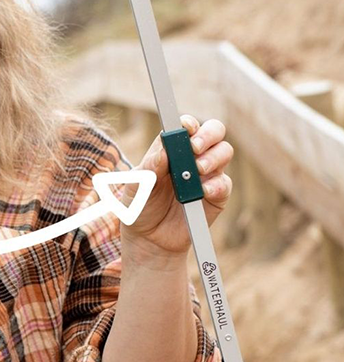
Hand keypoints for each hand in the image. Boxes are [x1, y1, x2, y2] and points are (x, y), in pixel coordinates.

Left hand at [119, 114, 233, 259]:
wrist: (149, 239)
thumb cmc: (139, 207)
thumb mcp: (136, 187)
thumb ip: (149, 169)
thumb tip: (163, 151)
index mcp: (170, 149)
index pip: (185, 127)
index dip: (188, 123)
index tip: (185, 128)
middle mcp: (191, 157)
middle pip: (213, 132)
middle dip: (208, 135)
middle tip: (194, 148)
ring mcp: (206, 175)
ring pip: (224, 152)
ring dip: (213, 157)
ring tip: (197, 169)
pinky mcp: (216, 195)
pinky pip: (225, 183)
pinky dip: (216, 184)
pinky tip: (203, 191)